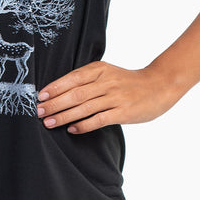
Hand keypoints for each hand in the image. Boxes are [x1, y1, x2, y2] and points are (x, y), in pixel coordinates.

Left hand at [36, 61, 179, 133]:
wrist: (160, 85)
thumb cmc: (129, 82)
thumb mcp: (108, 73)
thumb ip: (88, 79)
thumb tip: (60, 91)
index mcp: (100, 69)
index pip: (72, 78)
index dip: (55, 87)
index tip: (40, 96)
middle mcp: (106, 81)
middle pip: (74, 93)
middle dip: (54, 103)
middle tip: (39, 112)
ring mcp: (115, 97)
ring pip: (84, 107)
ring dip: (64, 116)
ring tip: (49, 123)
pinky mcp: (123, 111)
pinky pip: (99, 119)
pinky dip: (84, 125)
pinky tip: (72, 129)